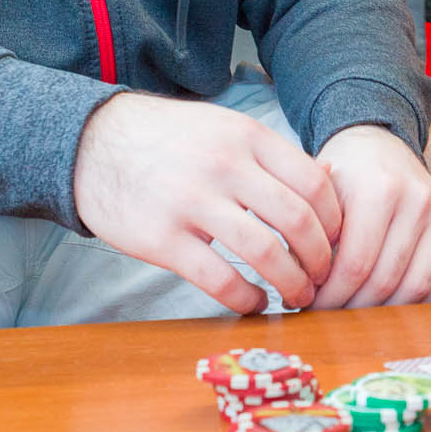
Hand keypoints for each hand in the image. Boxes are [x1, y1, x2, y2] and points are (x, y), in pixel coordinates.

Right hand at [72, 93, 342, 313]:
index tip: (337, 242)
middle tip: (323, 278)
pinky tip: (254, 303)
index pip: (314, 183)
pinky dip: (247, 299)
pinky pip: (219, 279)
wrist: (93, 143)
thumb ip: (275, 156)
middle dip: (320, 259)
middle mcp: (225, 166)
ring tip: (297, 297)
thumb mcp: (227, 129)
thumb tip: (333, 178)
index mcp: (247, 137)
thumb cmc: (172, 140)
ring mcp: (192, 202)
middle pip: (297, 221)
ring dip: (291, 284)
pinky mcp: (162, 239)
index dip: (335, 221)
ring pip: (265, 253)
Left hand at [309, 125, 430, 308]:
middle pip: (385, 281)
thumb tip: (294, 288)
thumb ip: (306, 235)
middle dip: (351, 308)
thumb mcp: (319, 194)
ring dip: (383, 312)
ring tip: (354, 313)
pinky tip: (387, 305)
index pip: (356, 265)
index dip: (330, 296)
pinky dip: (415, 305)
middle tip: (327, 316)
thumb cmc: (344, 176)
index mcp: (379, 188)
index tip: (309, 306)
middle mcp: (417, 199)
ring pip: (416, 288)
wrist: (380, 145)